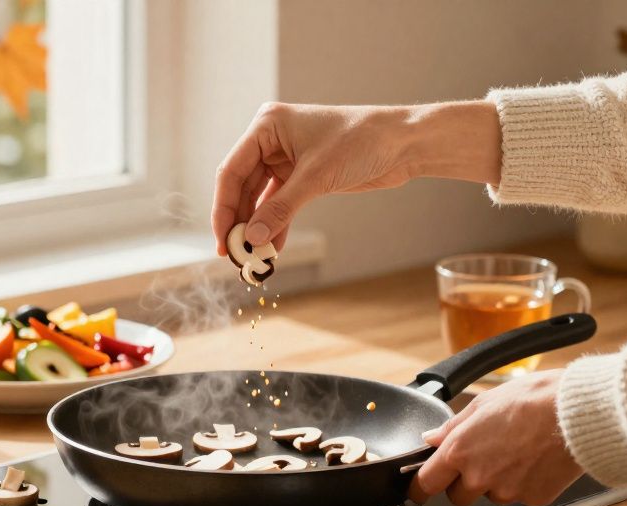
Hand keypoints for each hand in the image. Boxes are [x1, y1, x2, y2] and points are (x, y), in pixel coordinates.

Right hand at [211, 101, 501, 254]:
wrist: (403, 143)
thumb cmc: (362, 141)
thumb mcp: (316, 176)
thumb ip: (281, 208)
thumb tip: (252, 238)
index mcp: (267, 126)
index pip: (231, 171)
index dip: (224, 208)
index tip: (223, 240)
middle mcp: (271, 140)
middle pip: (242, 187)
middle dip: (239, 222)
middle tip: (236, 255)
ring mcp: (286, 158)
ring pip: (260, 199)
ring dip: (257, 228)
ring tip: (254, 257)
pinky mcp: (302, 176)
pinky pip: (279, 204)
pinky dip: (276, 225)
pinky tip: (273, 249)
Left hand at [406, 370, 583, 505]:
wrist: (578, 413)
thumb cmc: (532, 400)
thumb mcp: (483, 403)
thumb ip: (452, 427)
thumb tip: (431, 438)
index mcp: (460, 451)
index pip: (426, 484)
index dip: (420, 487)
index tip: (419, 488)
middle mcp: (479, 477)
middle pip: (458, 496)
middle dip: (465, 481)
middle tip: (486, 456)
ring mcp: (508, 491)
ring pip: (492, 495)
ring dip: (498, 481)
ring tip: (519, 450)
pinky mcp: (534, 498)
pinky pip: (521, 496)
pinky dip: (525, 483)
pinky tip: (537, 459)